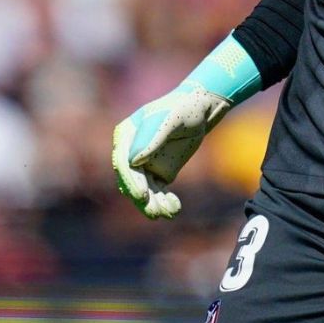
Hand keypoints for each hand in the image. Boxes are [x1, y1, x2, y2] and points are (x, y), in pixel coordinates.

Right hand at [110, 85, 232, 218]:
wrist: (200, 110)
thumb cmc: (183, 109)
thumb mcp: (171, 119)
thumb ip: (153, 136)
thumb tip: (134, 160)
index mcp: (126, 135)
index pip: (123, 163)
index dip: (130, 181)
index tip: (142, 195)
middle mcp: (130, 152)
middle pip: (132, 181)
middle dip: (142, 198)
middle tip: (154, 212)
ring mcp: (144, 164)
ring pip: (145, 190)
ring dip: (154, 204)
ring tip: (168, 213)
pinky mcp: (159, 173)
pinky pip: (158, 191)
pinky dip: (165, 201)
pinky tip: (175, 208)